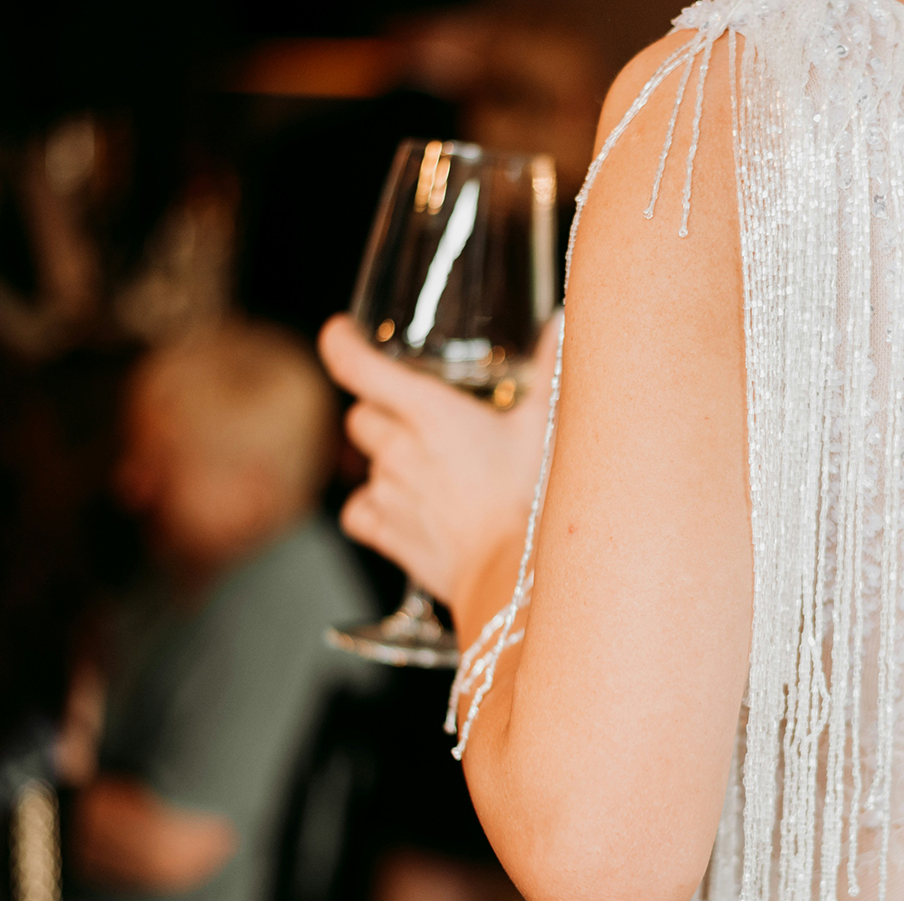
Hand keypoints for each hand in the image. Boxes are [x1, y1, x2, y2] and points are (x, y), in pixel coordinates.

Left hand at [320, 313, 554, 607]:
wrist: (515, 575)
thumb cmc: (532, 499)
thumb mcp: (548, 423)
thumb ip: (552, 367)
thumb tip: (562, 323)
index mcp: (428, 412)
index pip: (356, 365)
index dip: (342, 343)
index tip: (342, 333)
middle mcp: (397, 449)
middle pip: (360, 416)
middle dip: (381, 412)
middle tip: (419, 418)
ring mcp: (388, 494)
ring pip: (363, 463)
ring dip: (386, 459)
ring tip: (426, 467)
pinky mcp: (389, 535)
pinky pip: (359, 512)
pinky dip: (372, 506)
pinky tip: (400, 507)